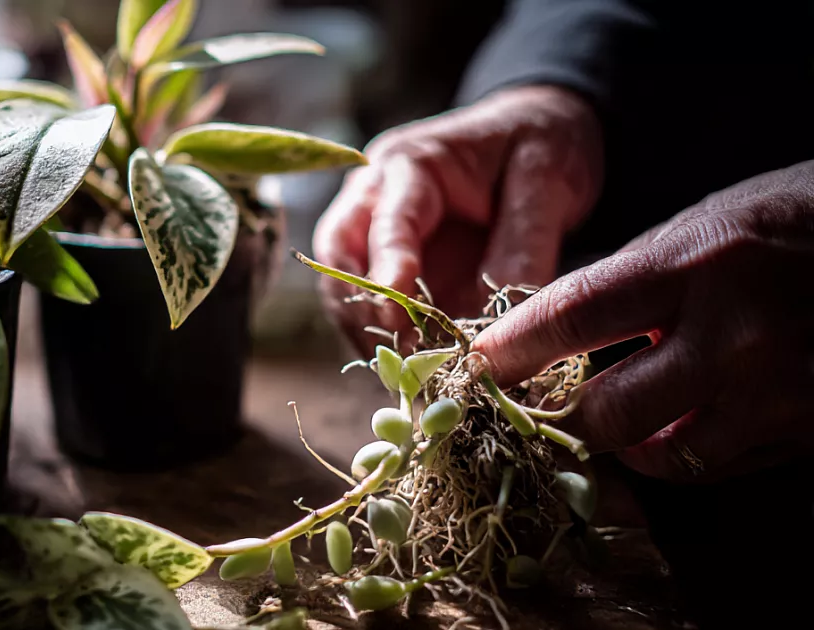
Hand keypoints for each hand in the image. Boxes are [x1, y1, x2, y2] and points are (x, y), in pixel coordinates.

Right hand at [313, 85, 603, 354]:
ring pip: (344, 289)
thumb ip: (524, 245)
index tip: (399, 323)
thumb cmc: (541, 141)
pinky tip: (416, 371)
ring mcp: (377, 232)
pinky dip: (388, 340)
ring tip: (407, 378)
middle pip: (338, 259)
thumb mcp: (548, 180)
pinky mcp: (391, 265)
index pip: (385, 224)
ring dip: (369, 334)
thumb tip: (501, 323)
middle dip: (361, 313)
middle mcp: (377, 196)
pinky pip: (373, 307)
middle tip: (396, 361)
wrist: (539, 129)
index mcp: (412, 164)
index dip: (388, 275)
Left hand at [474, 162, 813, 481]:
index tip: (476, 367)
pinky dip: (689, 450)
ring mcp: (779, 389)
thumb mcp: (707, 223)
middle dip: (569, 414)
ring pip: (666, 455)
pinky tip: (687, 420)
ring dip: (632, 443)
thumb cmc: (793, 219)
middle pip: (610, 411)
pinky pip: (723, 463)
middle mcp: (734, 333)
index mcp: (696, 263)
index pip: (573, 316)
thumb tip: (555, 321)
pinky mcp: (810, 427)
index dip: (512, 351)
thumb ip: (633, 275)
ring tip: (627, 414)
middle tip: (551, 402)